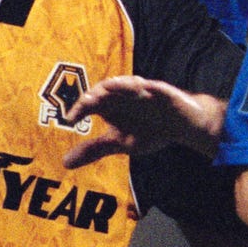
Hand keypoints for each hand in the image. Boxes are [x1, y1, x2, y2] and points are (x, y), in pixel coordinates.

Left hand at [62, 75, 225, 167]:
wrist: (182, 125)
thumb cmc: (150, 129)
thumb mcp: (120, 143)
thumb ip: (94, 149)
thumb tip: (65, 162)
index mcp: (110, 106)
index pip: (89, 104)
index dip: (78, 109)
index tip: (70, 120)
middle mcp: (121, 96)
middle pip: (103, 90)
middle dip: (93, 95)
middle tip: (84, 104)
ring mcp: (141, 91)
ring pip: (124, 84)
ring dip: (113, 86)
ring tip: (103, 91)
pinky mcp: (160, 90)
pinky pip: (149, 86)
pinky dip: (140, 86)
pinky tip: (135, 89)